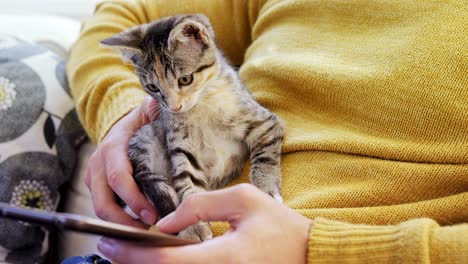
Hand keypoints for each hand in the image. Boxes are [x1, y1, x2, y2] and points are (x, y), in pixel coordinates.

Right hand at [85, 96, 158, 226]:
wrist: (123, 121)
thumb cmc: (142, 120)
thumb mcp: (151, 111)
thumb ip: (160, 109)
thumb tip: (176, 105)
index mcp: (113, 145)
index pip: (118, 176)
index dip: (134, 199)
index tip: (153, 214)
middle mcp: (99, 162)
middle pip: (103, 202)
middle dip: (124, 221)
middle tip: (149, 230)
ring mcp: (94, 176)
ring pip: (101, 208)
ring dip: (122, 224)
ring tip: (146, 230)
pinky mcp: (95, 186)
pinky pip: (104, 207)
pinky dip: (119, 219)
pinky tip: (138, 222)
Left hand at [97, 184, 311, 262]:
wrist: (308, 254)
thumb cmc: (279, 225)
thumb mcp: (242, 200)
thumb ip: (200, 205)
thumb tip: (166, 221)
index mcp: (222, 259)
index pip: (164, 260)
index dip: (130, 251)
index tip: (107, 239)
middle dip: (129, 263)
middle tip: (106, 245)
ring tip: (126, 251)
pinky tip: (156, 258)